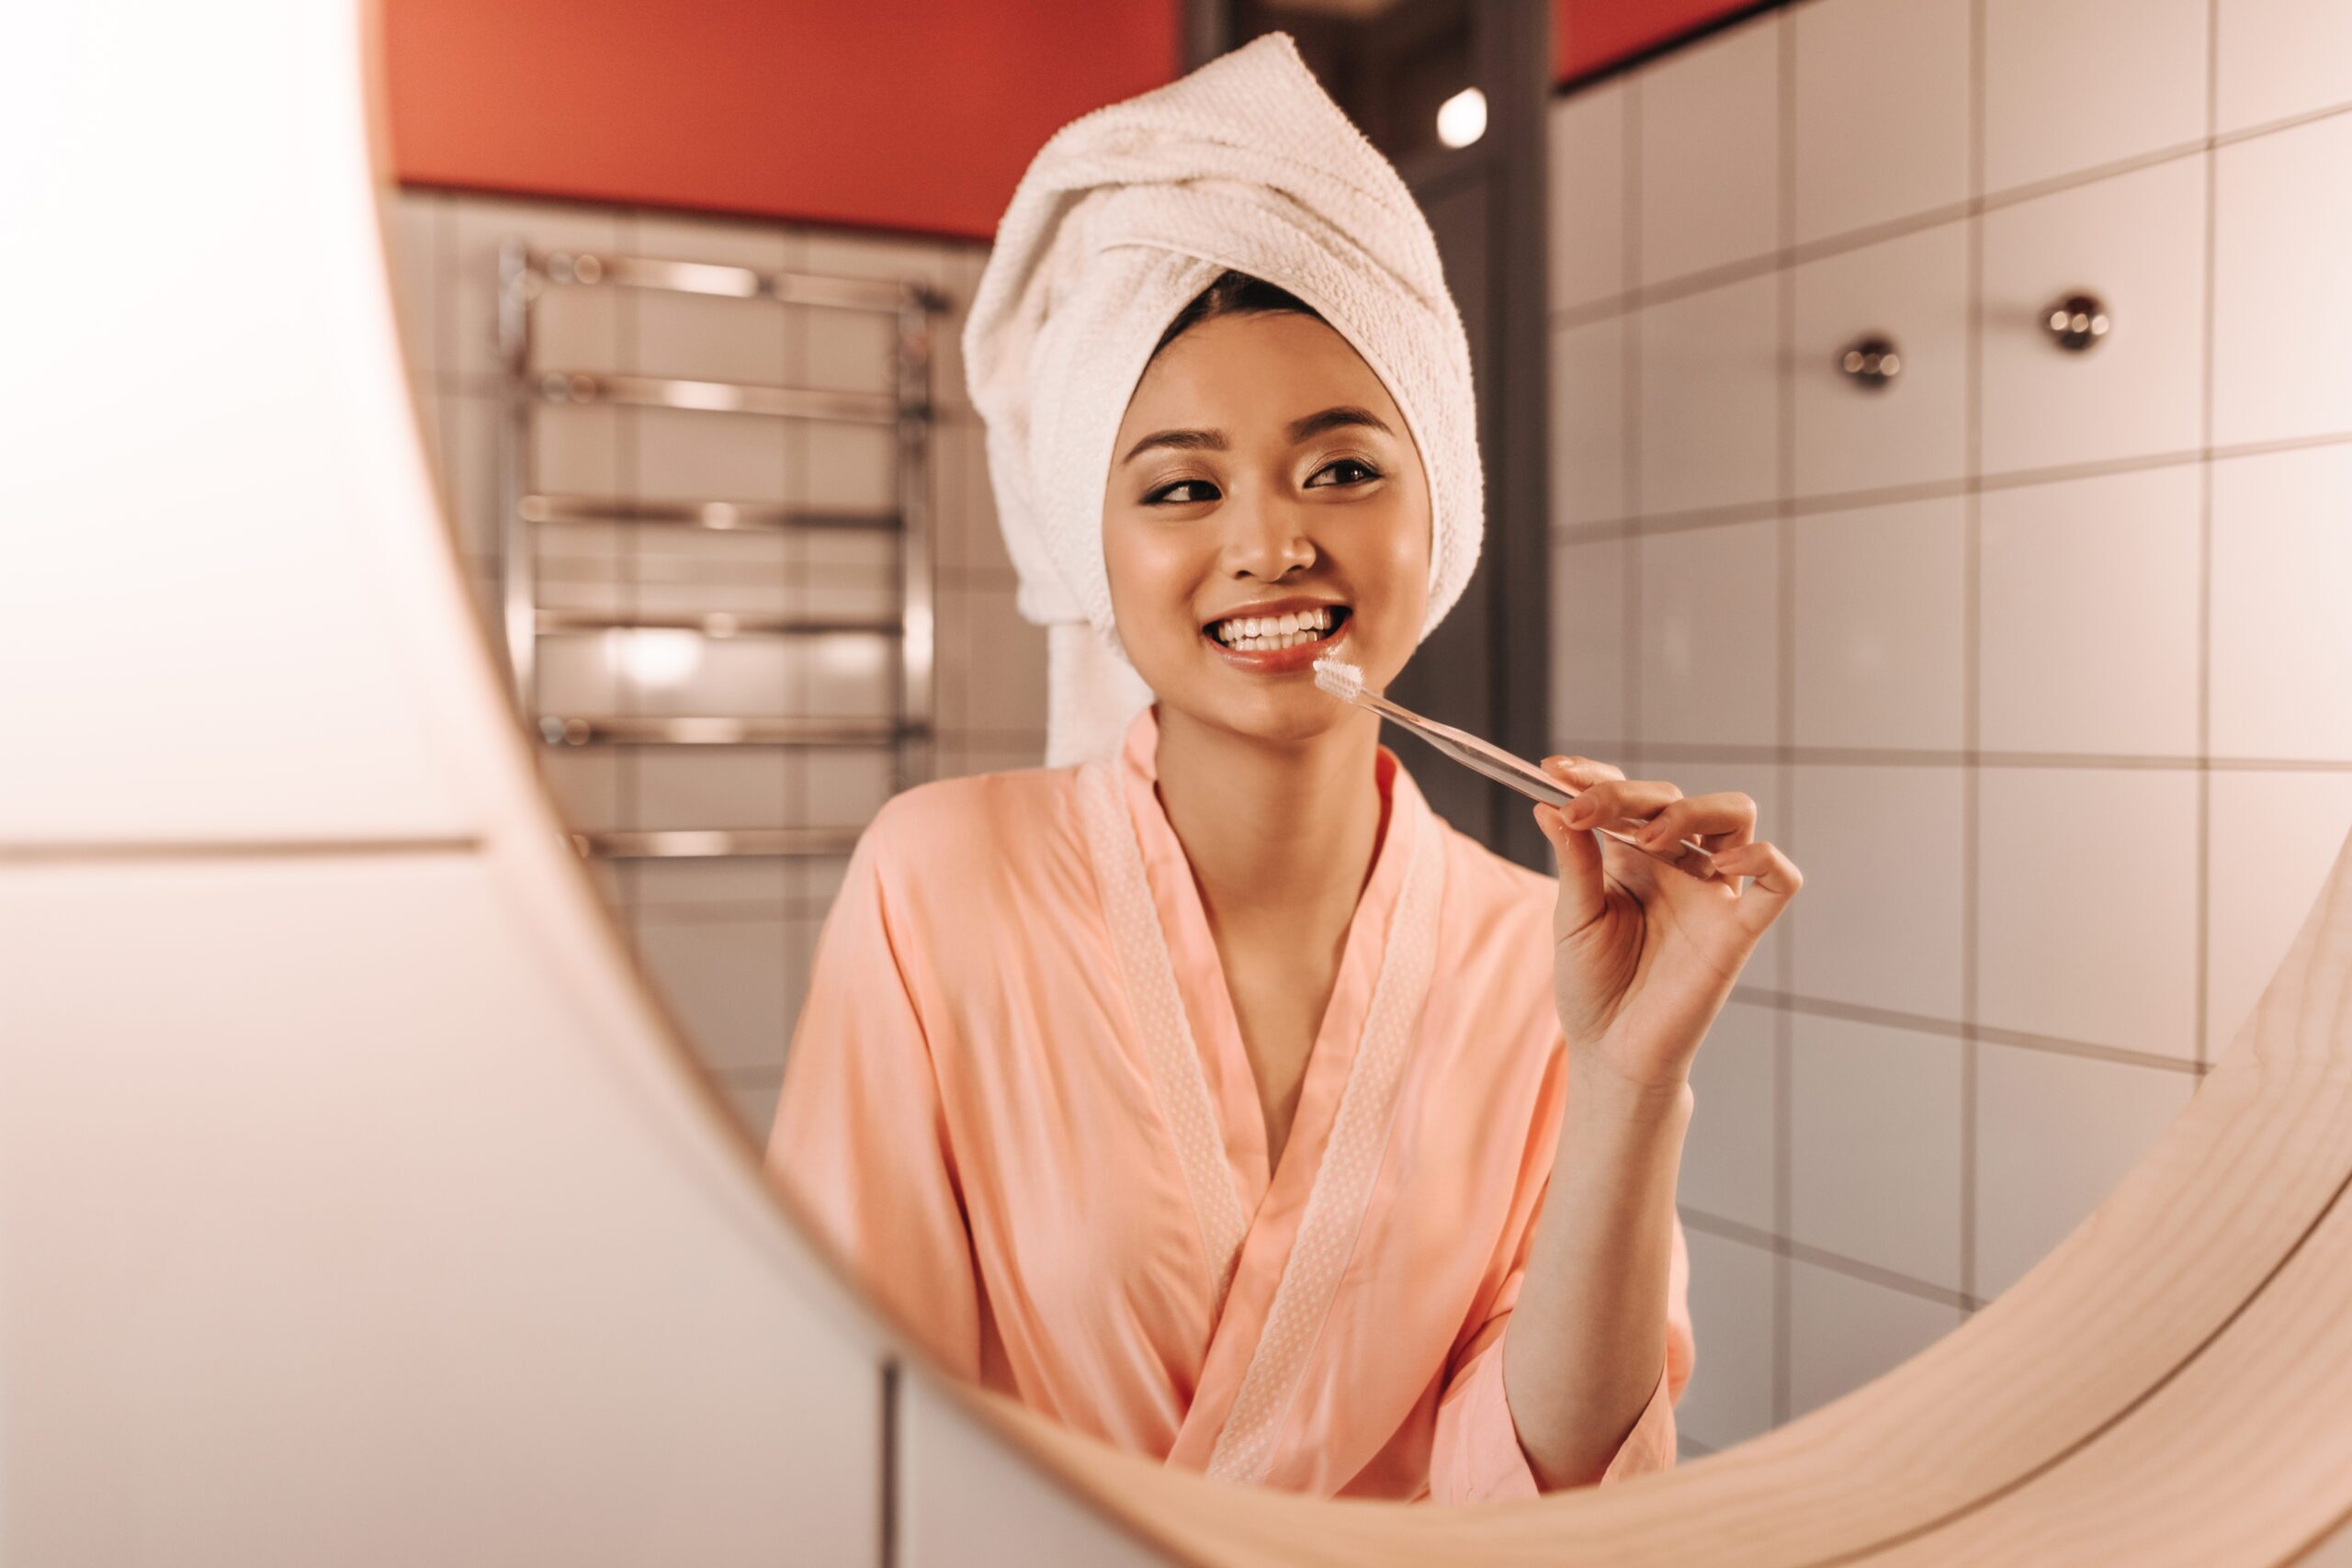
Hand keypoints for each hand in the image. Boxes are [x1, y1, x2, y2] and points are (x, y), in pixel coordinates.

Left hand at [1533, 756, 1802, 1092]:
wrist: (1612, 1055)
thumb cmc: (1592, 989)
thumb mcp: (1572, 917)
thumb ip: (1573, 859)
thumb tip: (1549, 802)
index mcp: (1632, 858)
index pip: (1627, 796)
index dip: (1595, 776)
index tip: (1553, 772)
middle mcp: (1677, 867)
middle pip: (1674, 798)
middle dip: (1626, 794)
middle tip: (1582, 810)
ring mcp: (1712, 894)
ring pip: (1734, 816)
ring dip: (1692, 811)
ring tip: (1645, 838)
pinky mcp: (1739, 930)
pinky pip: (1777, 881)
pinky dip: (1763, 859)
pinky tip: (1722, 864)